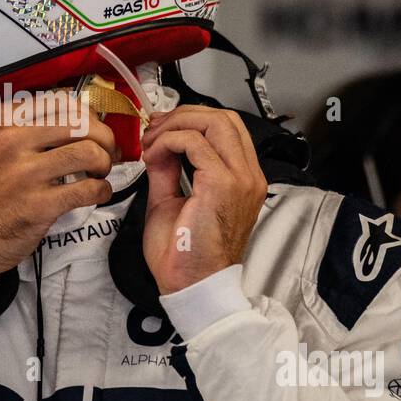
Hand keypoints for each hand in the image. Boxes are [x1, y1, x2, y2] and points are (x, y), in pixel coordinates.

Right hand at [0, 91, 118, 274]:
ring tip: (99, 172)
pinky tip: (97, 193)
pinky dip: (102, 190)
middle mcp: (12, 140)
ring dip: (105, 162)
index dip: (86, 114)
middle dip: (104, 137)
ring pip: (89, 152)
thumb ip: (27, 126)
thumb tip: (82, 118)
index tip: (93, 128)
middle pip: (81, 123)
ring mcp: (26, 173)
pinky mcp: (40, 204)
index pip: (60, 101)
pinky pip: (89, 188)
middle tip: (106, 152)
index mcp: (1, 119)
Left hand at [140, 105, 266, 294]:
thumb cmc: (184, 255)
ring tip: (152, 142)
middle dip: (183, 115)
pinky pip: (194, 142)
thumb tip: (159, 146)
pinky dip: (168, 141)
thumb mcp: (171, 200)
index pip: (227, 128)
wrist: (191, 285)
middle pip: (223, 117)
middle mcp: (248, 176)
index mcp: (242, 179)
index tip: (161, 129)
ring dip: (176, 124)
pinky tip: (153, 156)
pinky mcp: (222, 184)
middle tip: (154, 130)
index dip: (192, 119)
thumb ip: (168, 169)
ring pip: (213, 122)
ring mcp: (240, 179)